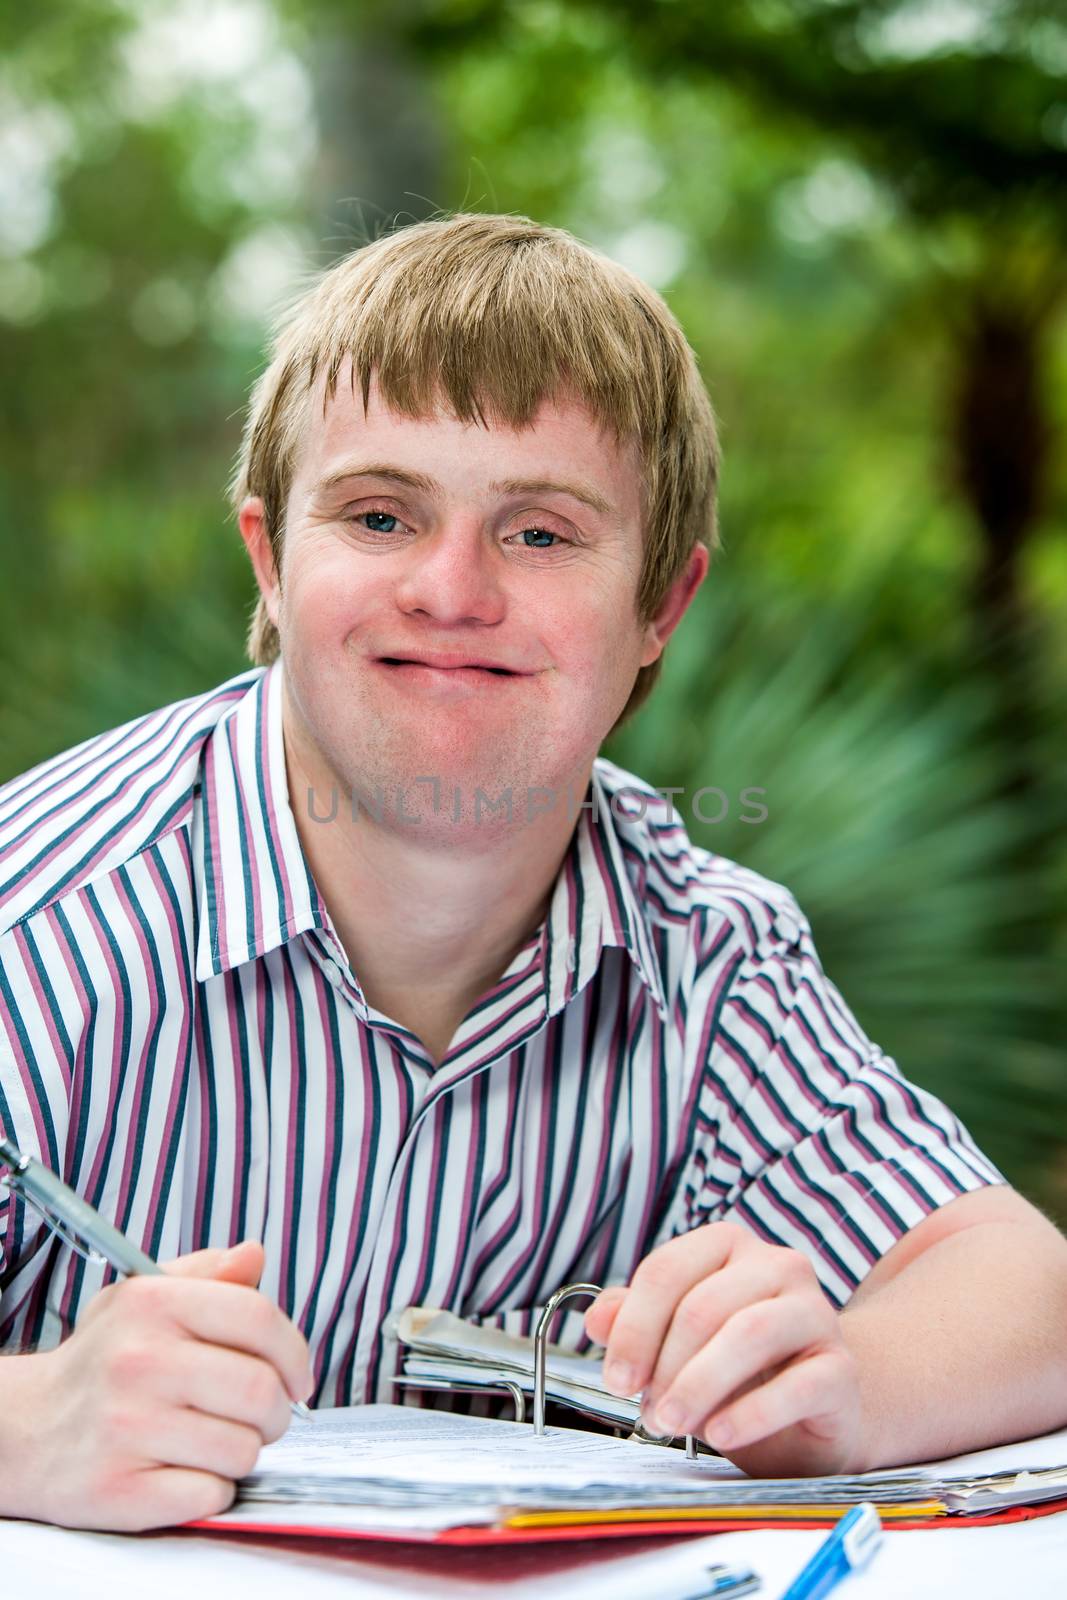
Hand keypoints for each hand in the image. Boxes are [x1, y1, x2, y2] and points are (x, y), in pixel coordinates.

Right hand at [3, 1240, 313, 1530]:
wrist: (25, 1427)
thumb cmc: (104, 1360)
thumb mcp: (145, 1297)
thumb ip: (207, 1274)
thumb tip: (253, 1255)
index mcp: (152, 1303)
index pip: (258, 1318)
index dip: (294, 1351)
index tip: (297, 1376)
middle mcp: (138, 1361)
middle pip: (260, 1390)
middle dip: (277, 1411)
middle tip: (264, 1416)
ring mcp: (126, 1428)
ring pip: (242, 1449)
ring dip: (243, 1452)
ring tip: (214, 1440)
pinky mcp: (118, 1489)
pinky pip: (209, 1495)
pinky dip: (211, 1489)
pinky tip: (184, 1470)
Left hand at [585, 1223, 863, 1476]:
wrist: (814, 1410)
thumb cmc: (738, 1368)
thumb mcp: (679, 1342)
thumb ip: (638, 1322)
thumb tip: (598, 1320)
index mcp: (728, 1246)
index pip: (667, 1270)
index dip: (634, 1328)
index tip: (616, 1379)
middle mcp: (777, 1265)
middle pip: (703, 1305)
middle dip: (664, 1365)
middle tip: (647, 1414)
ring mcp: (816, 1312)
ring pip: (749, 1333)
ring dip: (699, 1385)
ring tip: (674, 1424)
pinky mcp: (841, 1367)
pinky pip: (798, 1385)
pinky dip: (751, 1413)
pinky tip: (720, 1435)